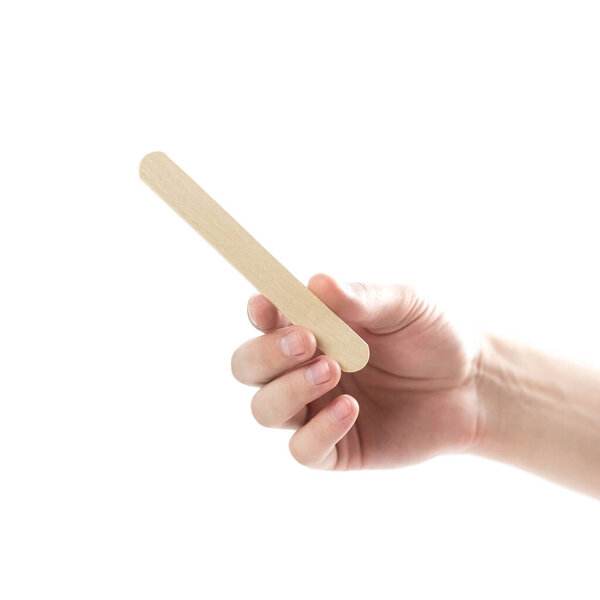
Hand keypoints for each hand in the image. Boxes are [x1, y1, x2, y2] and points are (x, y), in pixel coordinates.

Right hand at [231, 274, 481, 469]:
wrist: (473, 384)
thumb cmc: (432, 334)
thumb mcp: (402, 304)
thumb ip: (359, 297)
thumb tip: (314, 282)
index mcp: (310, 327)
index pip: (264, 320)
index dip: (258, 312)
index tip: (267, 306)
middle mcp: (301, 369)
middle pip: (247, 367)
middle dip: (266, 354)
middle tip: (306, 340)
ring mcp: (315, 410)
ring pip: (265, 410)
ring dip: (288, 390)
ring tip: (333, 370)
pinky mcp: (336, 448)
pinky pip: (303, 450)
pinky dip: (319, 430)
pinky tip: (353, 409)